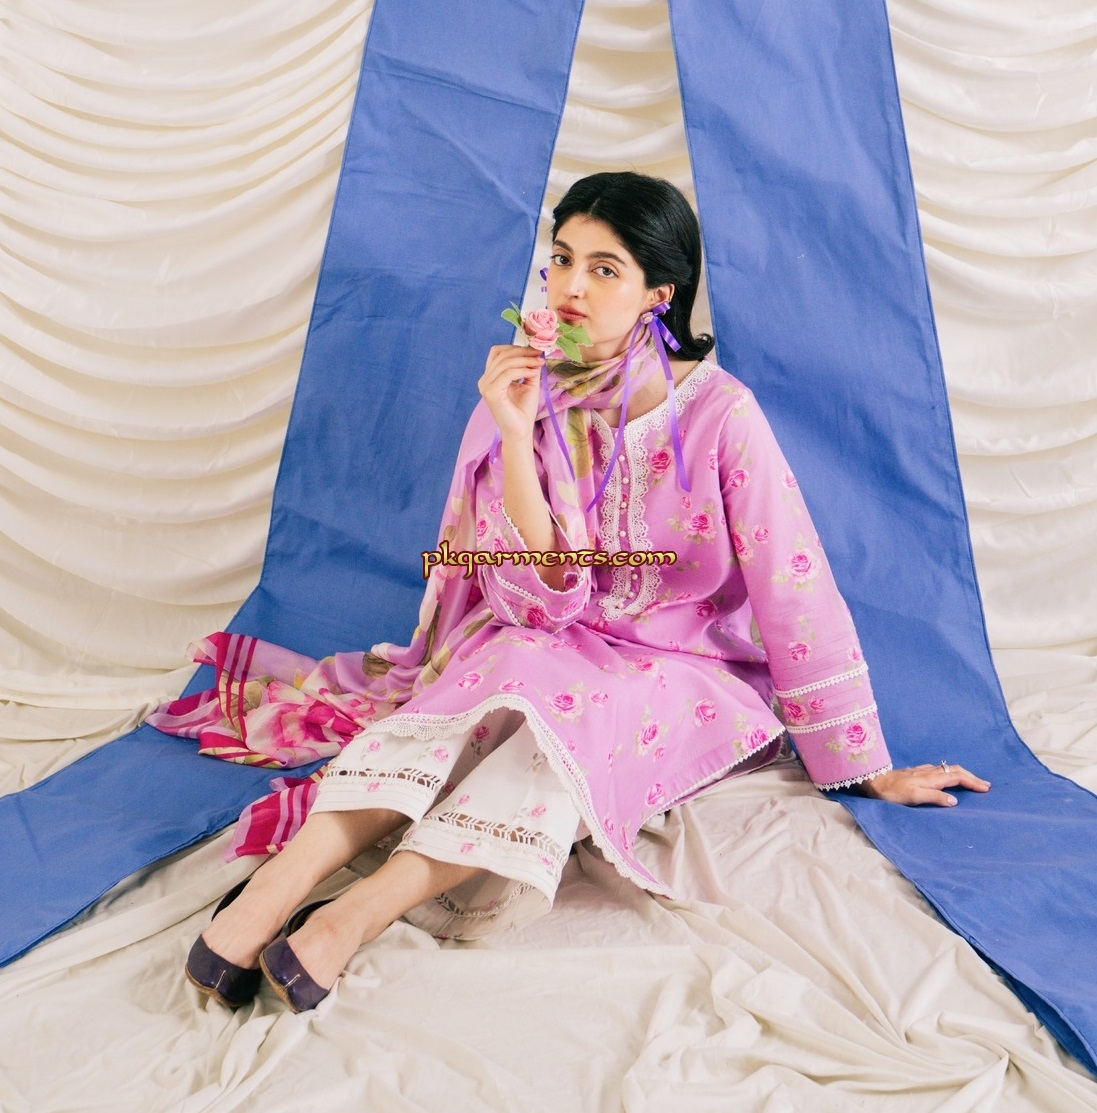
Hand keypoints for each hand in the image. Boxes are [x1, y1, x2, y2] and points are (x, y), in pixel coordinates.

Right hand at [478, 344, 542, 442]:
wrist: (520, 432)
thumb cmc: (523, 411)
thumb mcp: (528, 384)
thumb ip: (529, 368)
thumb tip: (536, 352)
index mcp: (490, 378)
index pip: (497, 353)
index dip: (515, 348)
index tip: (534, 350)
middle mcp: (484, 381)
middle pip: (502, 355)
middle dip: (522, 352)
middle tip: (539, 353)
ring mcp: (485, 386)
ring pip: (505, 363)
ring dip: (525, 360)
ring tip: (539, 362)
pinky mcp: (491, 392)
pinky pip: (508, 373)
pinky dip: (523, 370)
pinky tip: (534, 372)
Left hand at [857, 762, 990, 806]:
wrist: (874, 781)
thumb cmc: (892, 792)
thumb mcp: (914, 797)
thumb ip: (935, 798)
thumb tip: (955, 801)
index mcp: (932, 778)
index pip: (957, 777)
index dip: (972, 782)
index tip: (986, 788)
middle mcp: (929, 772)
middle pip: (955, 771)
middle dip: (971, 777)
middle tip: (985, 785)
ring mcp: (922, 771)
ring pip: (947, 769)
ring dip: (962, 774)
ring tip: (971, 781)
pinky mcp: (916, 772)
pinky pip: (939, 770)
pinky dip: (949, 773)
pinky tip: (947, 777)